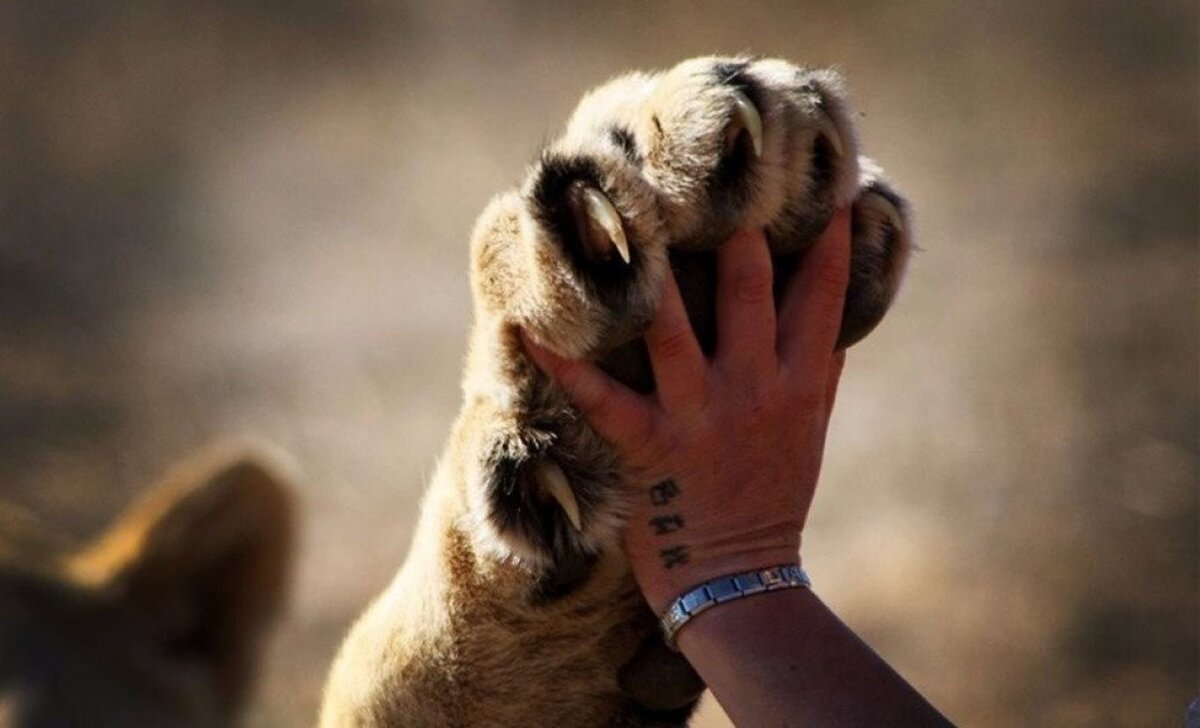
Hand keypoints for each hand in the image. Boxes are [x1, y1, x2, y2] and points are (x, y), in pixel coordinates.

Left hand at [524, 208, 849, 611]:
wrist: (740, 581)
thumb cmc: (772, 499)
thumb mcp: (810, 430)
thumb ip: (818, 366)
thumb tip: (833, 307)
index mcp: (796, 382)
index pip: (821, 295)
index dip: (826, 238)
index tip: (828, 181)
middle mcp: (753, 390)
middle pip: (748, 292)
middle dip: (733, 229)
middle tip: (712, 172)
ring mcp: (698, 417)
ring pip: (671, 328)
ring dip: (648, 274)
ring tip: (625, 214)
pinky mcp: (647, 448)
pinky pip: (600, 398)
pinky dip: (564, 363)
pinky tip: (529, 327)